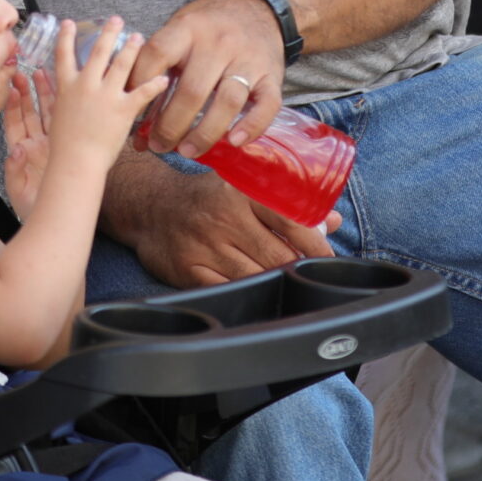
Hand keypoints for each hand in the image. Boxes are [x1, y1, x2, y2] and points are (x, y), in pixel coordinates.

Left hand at [2, 68, 49, 219]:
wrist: (56, 219)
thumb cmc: (33, 208)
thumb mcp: (19, 192)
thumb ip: (14, 171)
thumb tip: (14, 153)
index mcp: (21, 152)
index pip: (13, 124)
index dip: (12, 107)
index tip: (12, 90)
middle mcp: (35, 144)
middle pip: (29, 113)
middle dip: (26, 93)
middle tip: (23, 73)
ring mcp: (51, 144)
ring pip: (46, 114)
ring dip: (43, 95)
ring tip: (41, 74)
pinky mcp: (66, 146)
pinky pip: (63, 123)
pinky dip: (62, 107)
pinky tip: (64, 91)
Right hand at [43, 16, 164, 174]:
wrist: (75, 162)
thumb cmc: (64, 147)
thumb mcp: (57, 117)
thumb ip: (63, 102)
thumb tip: (64, 98)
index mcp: (67, 87)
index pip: (63, 55)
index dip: (66, 37)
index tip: (69, 22)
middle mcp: (86, 85)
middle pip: (98, 52)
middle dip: (108, 33)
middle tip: (116, 20)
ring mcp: (106, 95)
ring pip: (122, 64)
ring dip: (132, 48)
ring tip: (139, 36)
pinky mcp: (123, 109)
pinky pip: (143, 92)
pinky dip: (156, 84)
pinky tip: (165, 78)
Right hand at [118, 161, 343, 287]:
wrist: (150, 206)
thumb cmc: (206, 196)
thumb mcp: (242, 185)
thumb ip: (287, 201)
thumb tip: (331, 221)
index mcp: (240, 192)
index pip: (288, 219)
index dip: (314, 242)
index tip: (327, 257)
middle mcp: (223, 218)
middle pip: (276, 254)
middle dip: (298, 267)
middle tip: (308, 274)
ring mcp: (205, 246)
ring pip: (256, 276)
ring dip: (275, 282)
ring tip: (285, 282)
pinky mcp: (189, 271)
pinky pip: (229, 291)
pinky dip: (248, 295)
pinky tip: (257, 293)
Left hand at [134, 0, 286, 157]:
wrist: (257, 7)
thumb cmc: (208, 26)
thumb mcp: (180, 28)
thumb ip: (158, 63)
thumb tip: (133, 111)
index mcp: (188, 29)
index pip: (157, 56)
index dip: (139, 86)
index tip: (130, 112)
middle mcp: (218, 43)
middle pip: (192, 91)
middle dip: (169, 125)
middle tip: (157, 145)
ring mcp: (247, 60)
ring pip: (227, 102)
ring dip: (204, 133)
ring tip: (186, 151)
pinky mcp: (272, 76)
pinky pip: (266, 105)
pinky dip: (252, 127)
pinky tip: (234, 142)